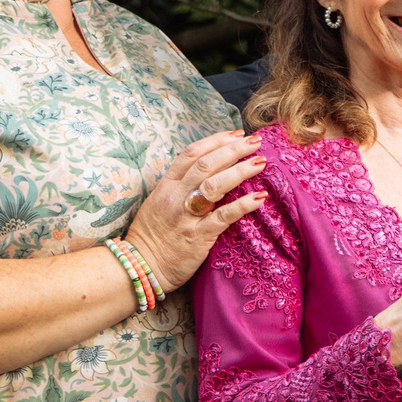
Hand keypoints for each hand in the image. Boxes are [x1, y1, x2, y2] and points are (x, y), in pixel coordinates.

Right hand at [124, 131, 267, 290]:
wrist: (141, 267)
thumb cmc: (153, 236)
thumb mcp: (160, 204)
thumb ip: (180, 187)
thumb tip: (208, 172)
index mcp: (166, 186)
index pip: (191, 154)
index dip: (215, 141)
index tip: (236, 134)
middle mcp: (176, 196)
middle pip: (207, 164)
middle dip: (233, 150)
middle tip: (255, 142)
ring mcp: (187, 216)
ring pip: (215, 185)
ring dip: (240, 171)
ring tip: (260, 162)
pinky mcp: (198, 236)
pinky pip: (224, 216)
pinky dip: (243, 204)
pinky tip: (260, 196)